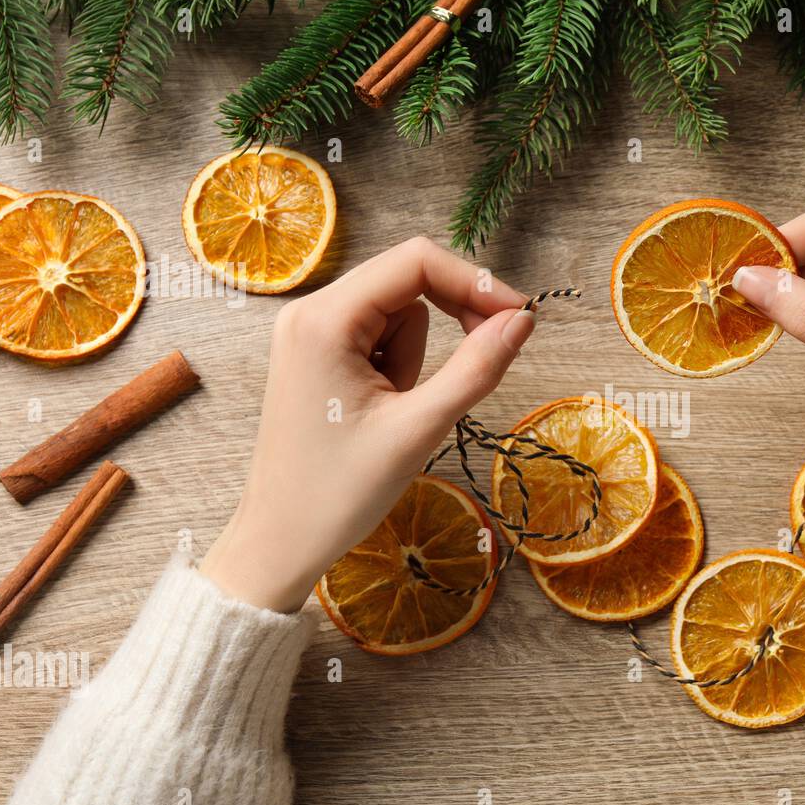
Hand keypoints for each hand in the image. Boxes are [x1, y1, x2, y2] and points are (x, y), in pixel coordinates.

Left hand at [200, 237, 534, 611]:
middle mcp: (310, 312)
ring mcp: (309, 333)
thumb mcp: (419, 429)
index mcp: (325, 320)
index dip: (477, 283)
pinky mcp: (316, 356)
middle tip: (486, 361)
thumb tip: (523, 322)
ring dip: (416, 355)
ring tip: (400, 411)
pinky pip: (377, 338)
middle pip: (407, 279)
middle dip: (451, 318)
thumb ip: (477, 368)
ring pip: (397, 313)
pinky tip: (384, 411)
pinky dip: (398, 367)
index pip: (416, 262)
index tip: (521, 319)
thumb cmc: (339, 493)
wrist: (280, 542)